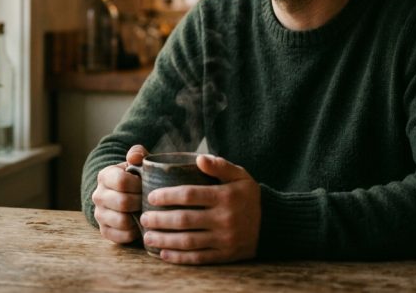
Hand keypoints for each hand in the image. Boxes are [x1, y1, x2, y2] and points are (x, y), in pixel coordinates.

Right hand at [91, 145, 148, 243]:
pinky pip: (121, 236)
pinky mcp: (104, 231)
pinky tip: (141, 224)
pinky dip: (134, 232)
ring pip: (122, 221)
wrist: (127, 194)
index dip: (139, 185)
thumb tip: (134, 158)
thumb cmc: (137, 176)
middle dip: (141, 202)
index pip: (121, 181)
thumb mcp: (139, 161)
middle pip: (123, 203)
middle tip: (151, 200)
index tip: (147, 185)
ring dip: (138, 218)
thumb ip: (138, 153)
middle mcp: (98, 195)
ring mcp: (99, 214)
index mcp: (105, 175)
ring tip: (147, 212)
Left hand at [140, 154, 260, 264]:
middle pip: (185, 220)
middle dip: (160, 220)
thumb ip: (220, 165)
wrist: (271, 224)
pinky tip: (163, 253)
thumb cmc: (249, 196)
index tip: (151, 197)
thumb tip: (199, 158)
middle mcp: (224, 219)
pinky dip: (179, 257)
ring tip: (147, 236)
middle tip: (144, 218)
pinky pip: (198, 258)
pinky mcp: (225, 255)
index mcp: (225, 196)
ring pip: (189, 241)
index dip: (168, 196)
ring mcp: (224, 239)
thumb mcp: (240, 175)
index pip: (190, 195)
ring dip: (165, 239)